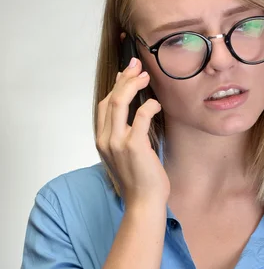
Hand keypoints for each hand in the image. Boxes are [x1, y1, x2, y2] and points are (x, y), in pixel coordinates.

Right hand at [96, 57, 170, 208]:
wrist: (144, 202)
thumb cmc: (140, 181)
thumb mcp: (127, 155)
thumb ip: (126, 136)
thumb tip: (135, 114)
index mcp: (102, 141)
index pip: (103, 106)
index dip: (115, 86)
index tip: (126, 73)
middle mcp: (105, 139)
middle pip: (110, 99)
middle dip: (124, 79)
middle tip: (137, 66)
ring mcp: (117, 142)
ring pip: (119, 102)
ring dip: (132, 84)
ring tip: (145, 75)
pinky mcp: (134, 146)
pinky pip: (140, 116)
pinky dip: (149, 105)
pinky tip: (156, 103)